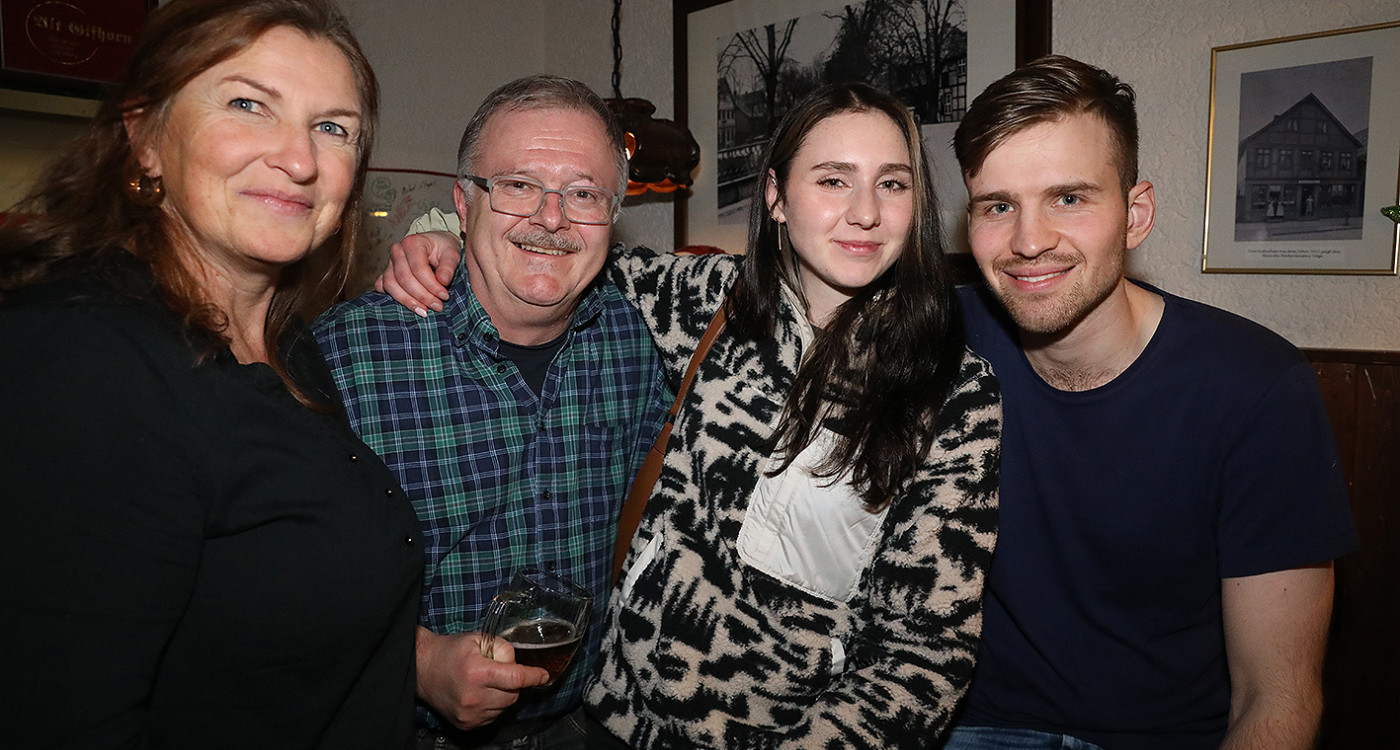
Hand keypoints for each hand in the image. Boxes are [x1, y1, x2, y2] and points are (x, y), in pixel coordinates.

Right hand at [374, 231, 462, 315]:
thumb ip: (448, 267)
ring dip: (408, 301)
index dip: (431, 285)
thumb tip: (443, 282)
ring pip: (391, 285)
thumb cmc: (443, 248)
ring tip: (424, 311)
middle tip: (437, 306)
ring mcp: (389, 262)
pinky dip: (393, 297)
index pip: (418, 269)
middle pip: (404, 279)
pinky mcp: (386, 273)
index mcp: (412, 243)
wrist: (435, 245)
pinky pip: (383, 287)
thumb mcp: (452, 254)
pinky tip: (409, 306)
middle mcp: (397, 251)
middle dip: (421, 296)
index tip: (444, 296)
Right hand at [414, 626, 550, 729]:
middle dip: (514, 683)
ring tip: (485, 682)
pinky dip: (493, 705)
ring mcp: (470, 714)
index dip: (533, 676)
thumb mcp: (478, 639)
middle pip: (513, 695)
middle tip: (498, 671)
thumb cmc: (450, 651)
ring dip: (503, 695)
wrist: (421, 668)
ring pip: (505, 707)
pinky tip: (480, 694)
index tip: (544, 675)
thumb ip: (504, 649)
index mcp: (477, 672)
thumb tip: (519, 666)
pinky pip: (493, 716)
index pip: (516, 678)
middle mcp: (474, 696)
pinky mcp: (467, 724)